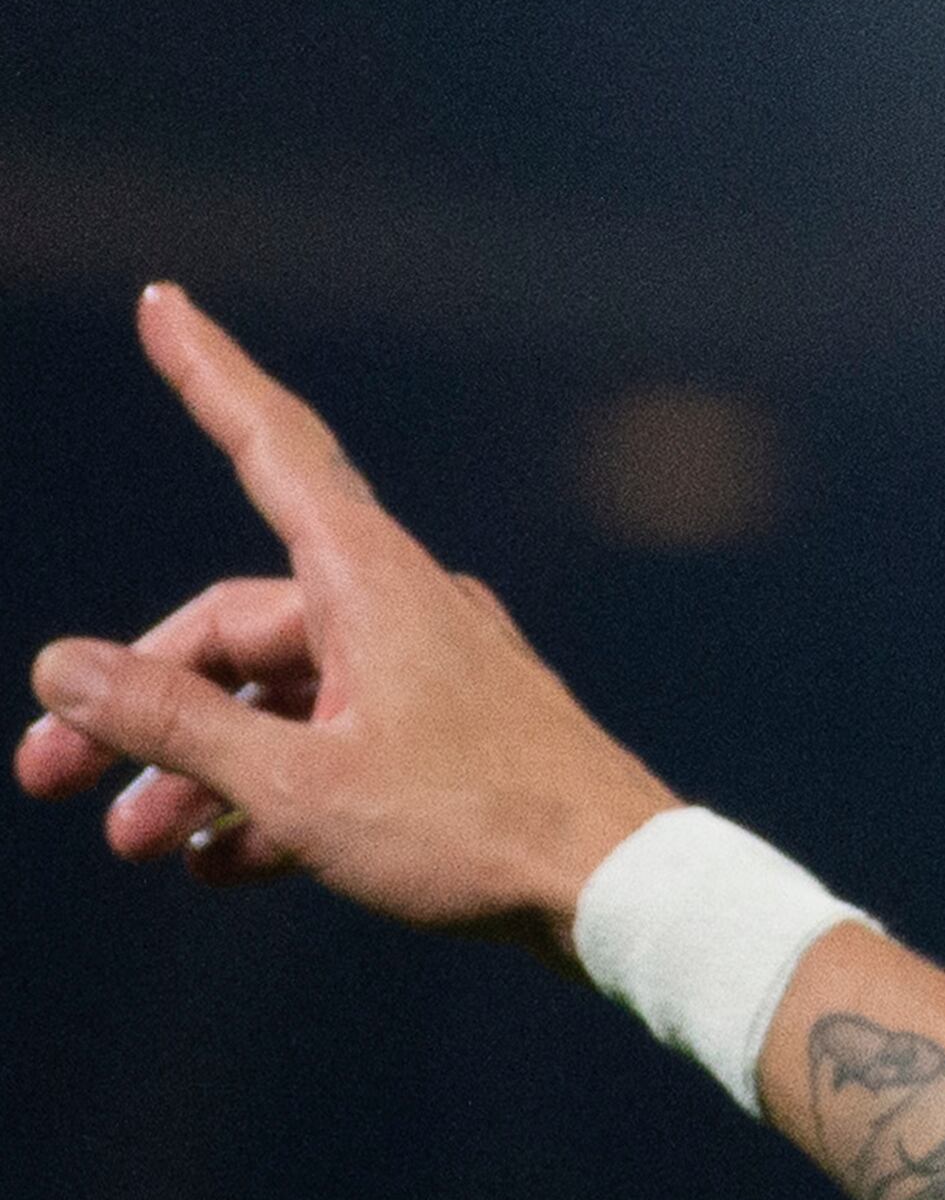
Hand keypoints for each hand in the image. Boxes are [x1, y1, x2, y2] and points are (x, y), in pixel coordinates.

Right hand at [17, 284, 674, 957]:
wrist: (631, 897)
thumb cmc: (478, 830)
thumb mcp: (299, 782)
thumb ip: (174, 724)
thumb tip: (63, 669)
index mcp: (370, 584)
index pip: (271, 446)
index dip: (210, 375)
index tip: (166, 302)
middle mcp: (403, 614)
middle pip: (236, 634)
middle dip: (138, 709)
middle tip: (47, 777)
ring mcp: (436, 682)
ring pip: (283, 708)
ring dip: (201, 772)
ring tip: (134, 841)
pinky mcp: (459, 750)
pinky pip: (343, 756)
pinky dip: (279, 800)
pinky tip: (219, 865)